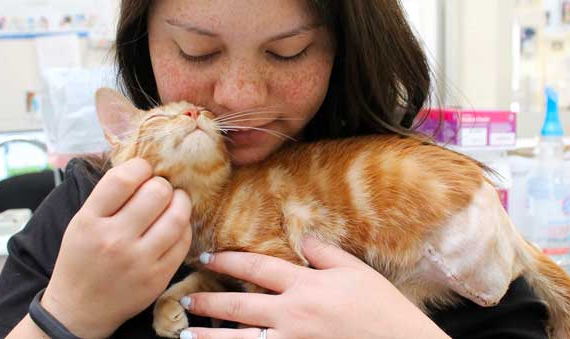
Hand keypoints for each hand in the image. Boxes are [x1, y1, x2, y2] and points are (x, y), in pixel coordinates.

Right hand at [41, 158, 192, 338]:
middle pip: (156, 192)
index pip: (123, 179)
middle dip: (161, 185)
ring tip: (174, 202)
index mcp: (90, 221)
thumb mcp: (81, 223)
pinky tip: (174, 225)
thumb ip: (108, 196)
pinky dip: (183, 226)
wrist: (79, 309)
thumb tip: (141, 165)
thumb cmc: (81, 260)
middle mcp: (114, 240)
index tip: (143, 170)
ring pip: (177, 214)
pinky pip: (184, 240)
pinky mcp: (158, 276)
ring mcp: (139, 260)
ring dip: (180, 201)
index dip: (140, 167)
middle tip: (158, 190)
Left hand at [180, 236, 449, 338]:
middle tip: (186, 298)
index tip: (208, 258)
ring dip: (210, 336)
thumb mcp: (357, 272)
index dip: (229, 261)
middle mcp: (293, 313)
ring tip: (187, 333)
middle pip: (240, 305)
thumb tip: (303, 238)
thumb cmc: (383, 309)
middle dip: (209, 301)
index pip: (258, 268)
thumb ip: (326, 254)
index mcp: (306, 285)